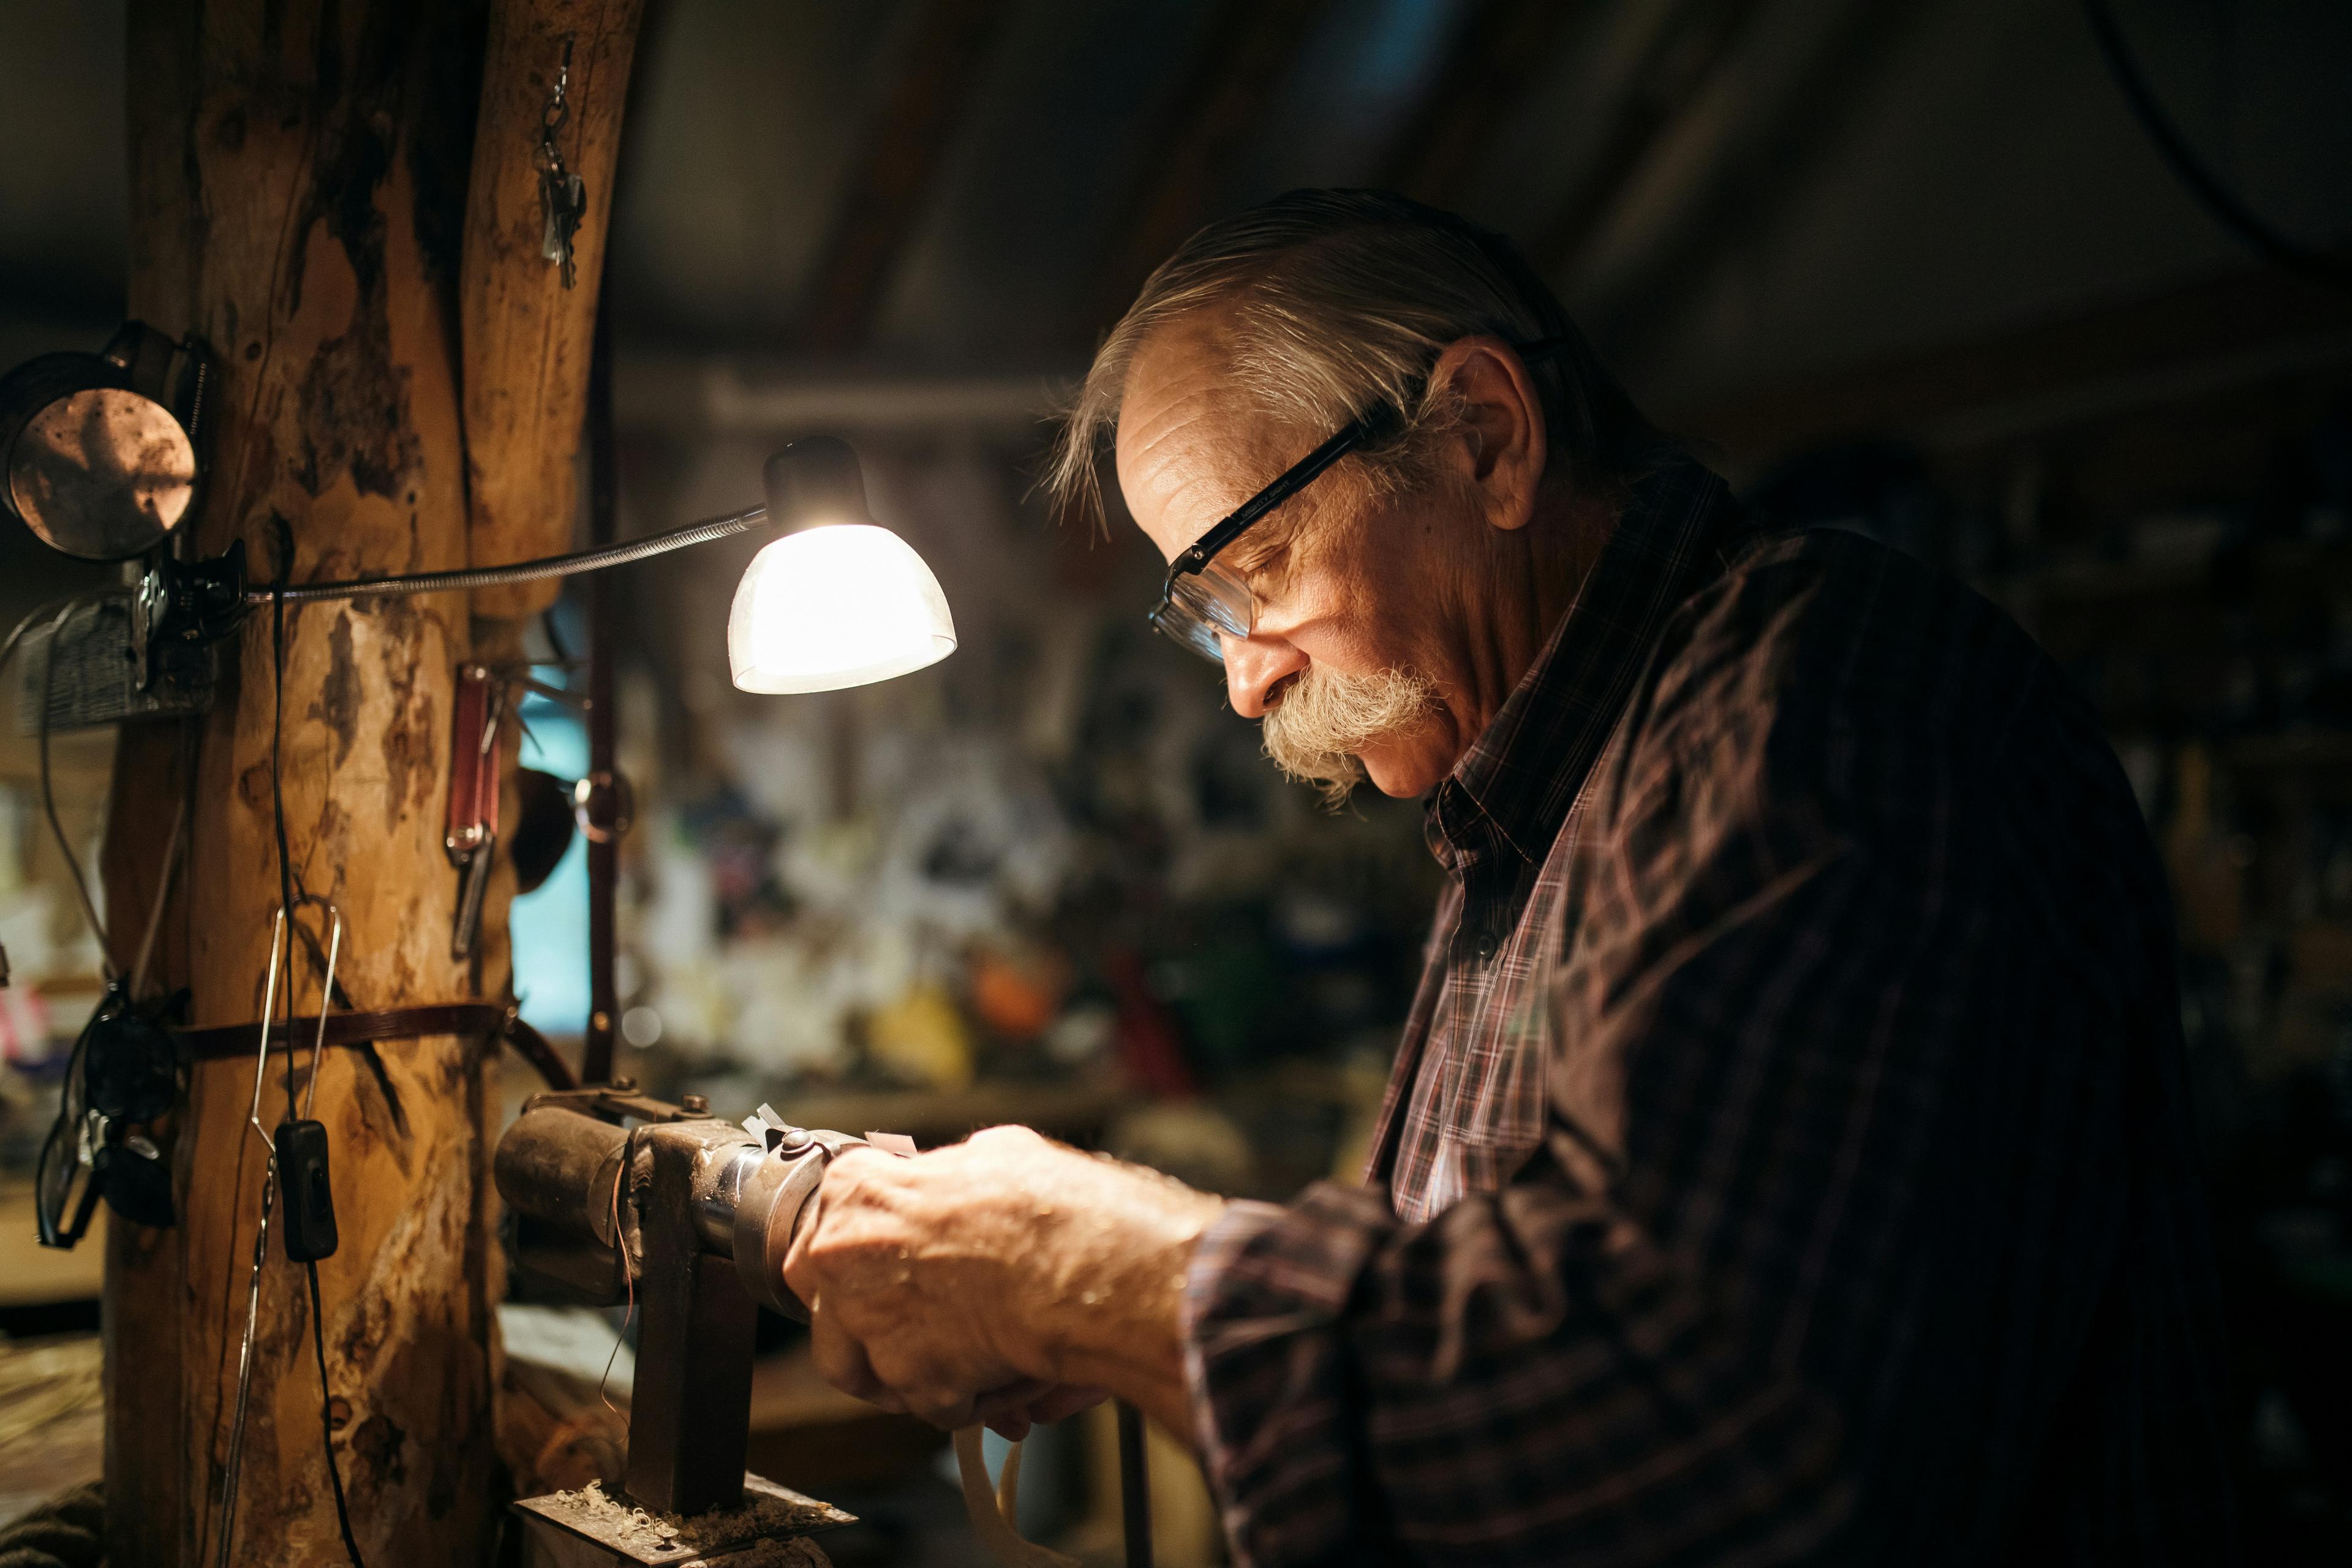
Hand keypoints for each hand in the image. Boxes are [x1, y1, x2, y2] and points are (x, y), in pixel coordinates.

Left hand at [781, 1125, 1224, 1433]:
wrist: (1080, 1263)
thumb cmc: (1047, 1204)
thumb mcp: (997, 1155)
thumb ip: (955, 1176)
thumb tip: (965, 1177)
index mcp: (856, 1190)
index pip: (829, 1222)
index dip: (868, 1249)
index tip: (889, 1262)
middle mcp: (841, 1254)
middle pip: (824, 1300)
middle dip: (866, 1317)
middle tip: (918, 1321)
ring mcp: (868, 1322)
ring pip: (861, 1367)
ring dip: (905, 1370)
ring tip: (965, 1358)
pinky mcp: (907, 1378)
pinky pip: (929, 1403)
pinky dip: (968, 1399)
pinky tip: (1009, 1374)